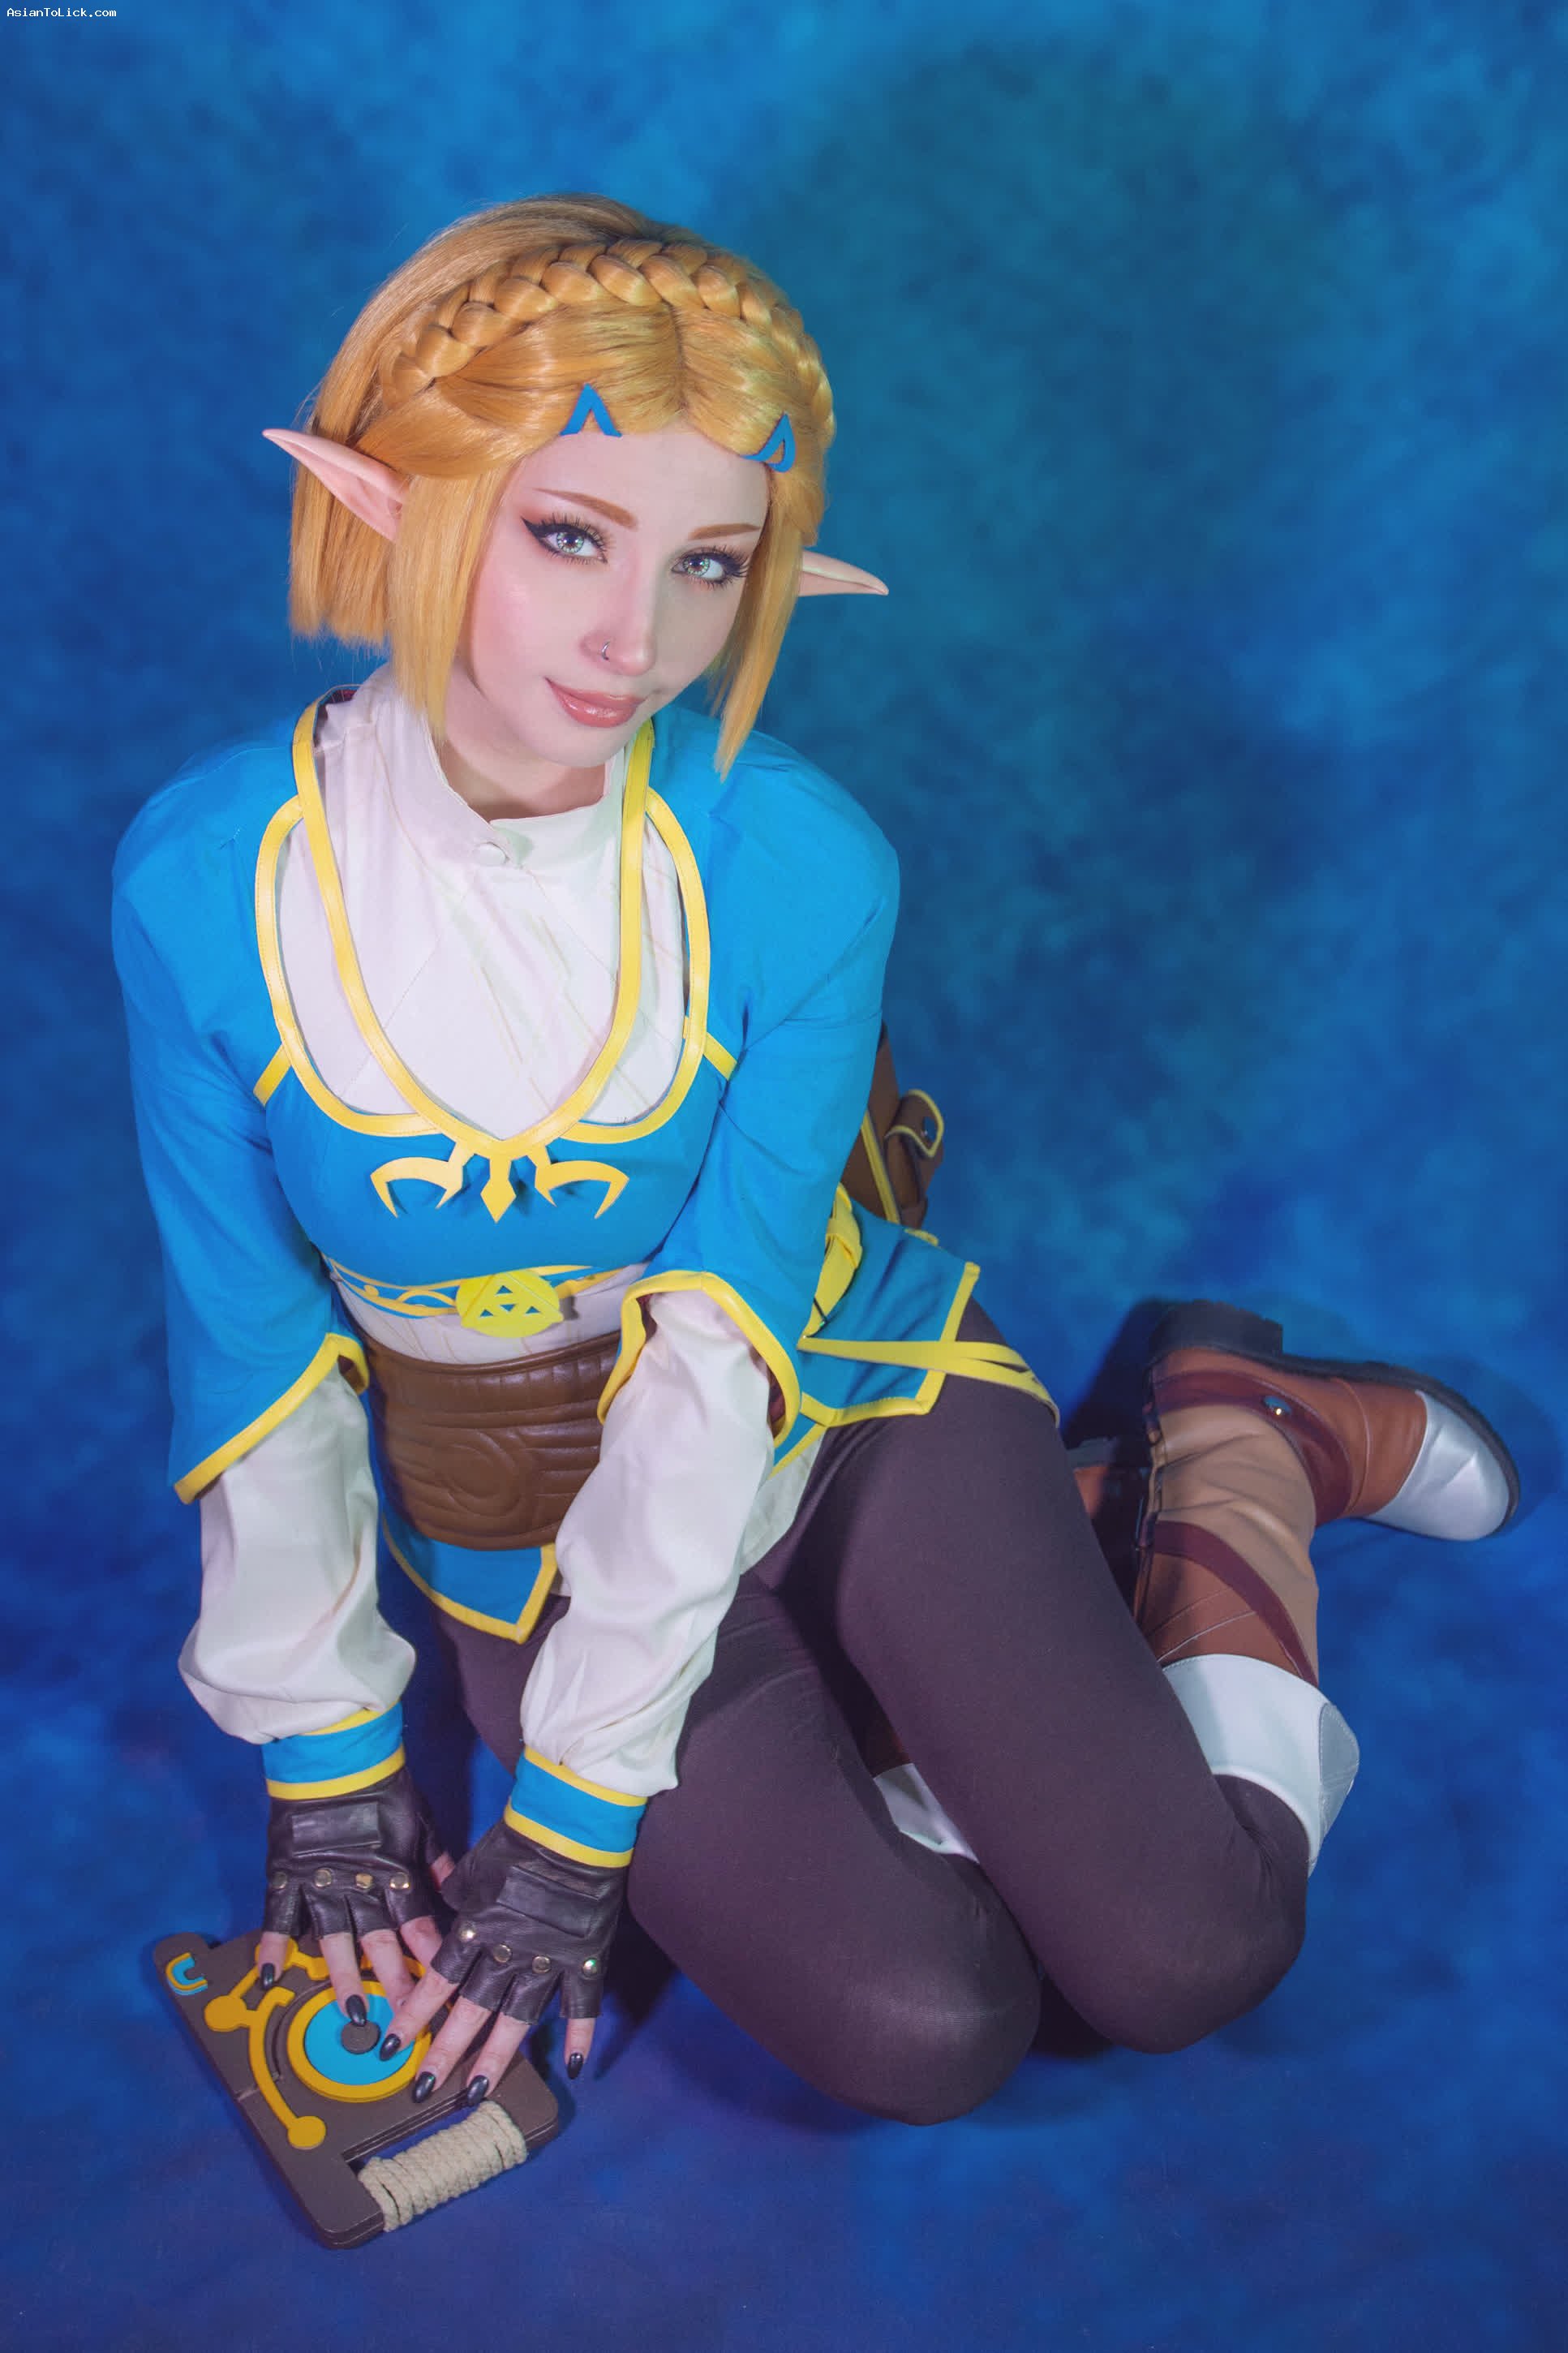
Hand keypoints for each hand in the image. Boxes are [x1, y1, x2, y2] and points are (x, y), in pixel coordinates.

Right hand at [256, 1764, 454, 2017]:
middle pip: (379, 1944)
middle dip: (393, 1984)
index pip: (417, 1926)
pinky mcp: (287, 1873)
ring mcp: (321, 1883)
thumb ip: (439, 1864)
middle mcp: (360, 1886)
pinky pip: (278, 1916)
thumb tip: (459, 1896)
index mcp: (395, 1873)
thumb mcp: (422, 1824)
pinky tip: (270, 1978)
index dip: (429, 1960)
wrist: (336, 1757)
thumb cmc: (385, 1786)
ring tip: (351, 2013)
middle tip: (403, 2022)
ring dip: (343, 1978)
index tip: (442, 1991)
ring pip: (334, 1941)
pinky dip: (273, 1947)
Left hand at [378, 1817, 622, 2105]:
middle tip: (424, 2088)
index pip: (437, 1982)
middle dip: (445, 2052)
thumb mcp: (473, 1869)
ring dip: (496, 2058)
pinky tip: (574, 2065)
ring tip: (478, 2092)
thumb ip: (456, 1898)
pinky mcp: (585, 1958)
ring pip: (518, 2018)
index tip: (391, 2047)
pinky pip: (583, 2004)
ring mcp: (548, 1960)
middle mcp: (507, 1953)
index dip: (413, 2017)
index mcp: (476, 1929)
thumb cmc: (517, 1840)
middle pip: (471, 2010)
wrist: (572, 1826)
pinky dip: (581, 2034)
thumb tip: (446, 1912)